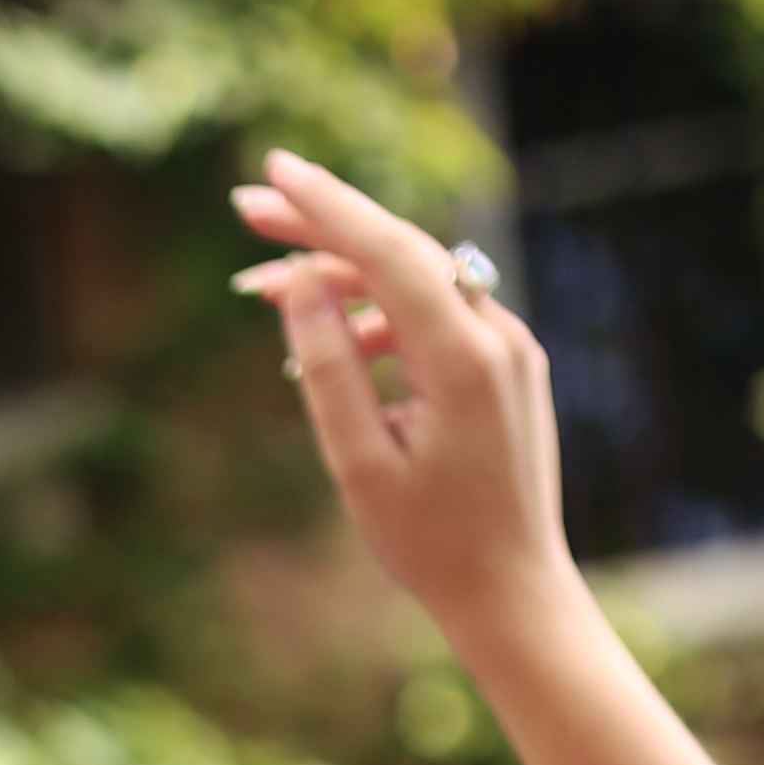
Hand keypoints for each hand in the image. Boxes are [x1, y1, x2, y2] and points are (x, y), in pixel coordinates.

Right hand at [234, 147, 574, 650]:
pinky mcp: (507, 366)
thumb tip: (298, 286)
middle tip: (251, 208)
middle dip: (324, 227)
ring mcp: (510, 348)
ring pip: (417, 281)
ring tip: (265, 289)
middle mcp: (499, 338)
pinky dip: (380, 315)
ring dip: (344, 277)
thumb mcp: (359, 464)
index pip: (389, 254)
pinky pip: (436, 316)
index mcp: (464, 362)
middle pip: (402, 252)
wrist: (512, 592)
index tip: (273, 172)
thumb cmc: (430, 543)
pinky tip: (332, 342)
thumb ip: (327, 369)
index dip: (327, 208)